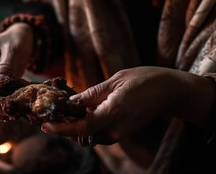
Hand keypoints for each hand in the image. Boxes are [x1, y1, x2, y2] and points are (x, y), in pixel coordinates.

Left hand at [41, 66, 215, 144]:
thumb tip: (71, 102)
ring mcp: (121, 133)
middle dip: (65, 127)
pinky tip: (83, 111)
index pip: (82, 128)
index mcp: (114, 112)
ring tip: (64, 109)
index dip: (61, 128)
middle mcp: (117, 128)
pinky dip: (88, 125)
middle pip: (83, 135)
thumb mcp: (116, 80)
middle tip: (51, 112)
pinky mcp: (124, 132)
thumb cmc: (145, 80)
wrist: (170, 91)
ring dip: (76, 125)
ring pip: (90, 135)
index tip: (45, 124)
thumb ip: (92, 94)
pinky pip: (100, 132)